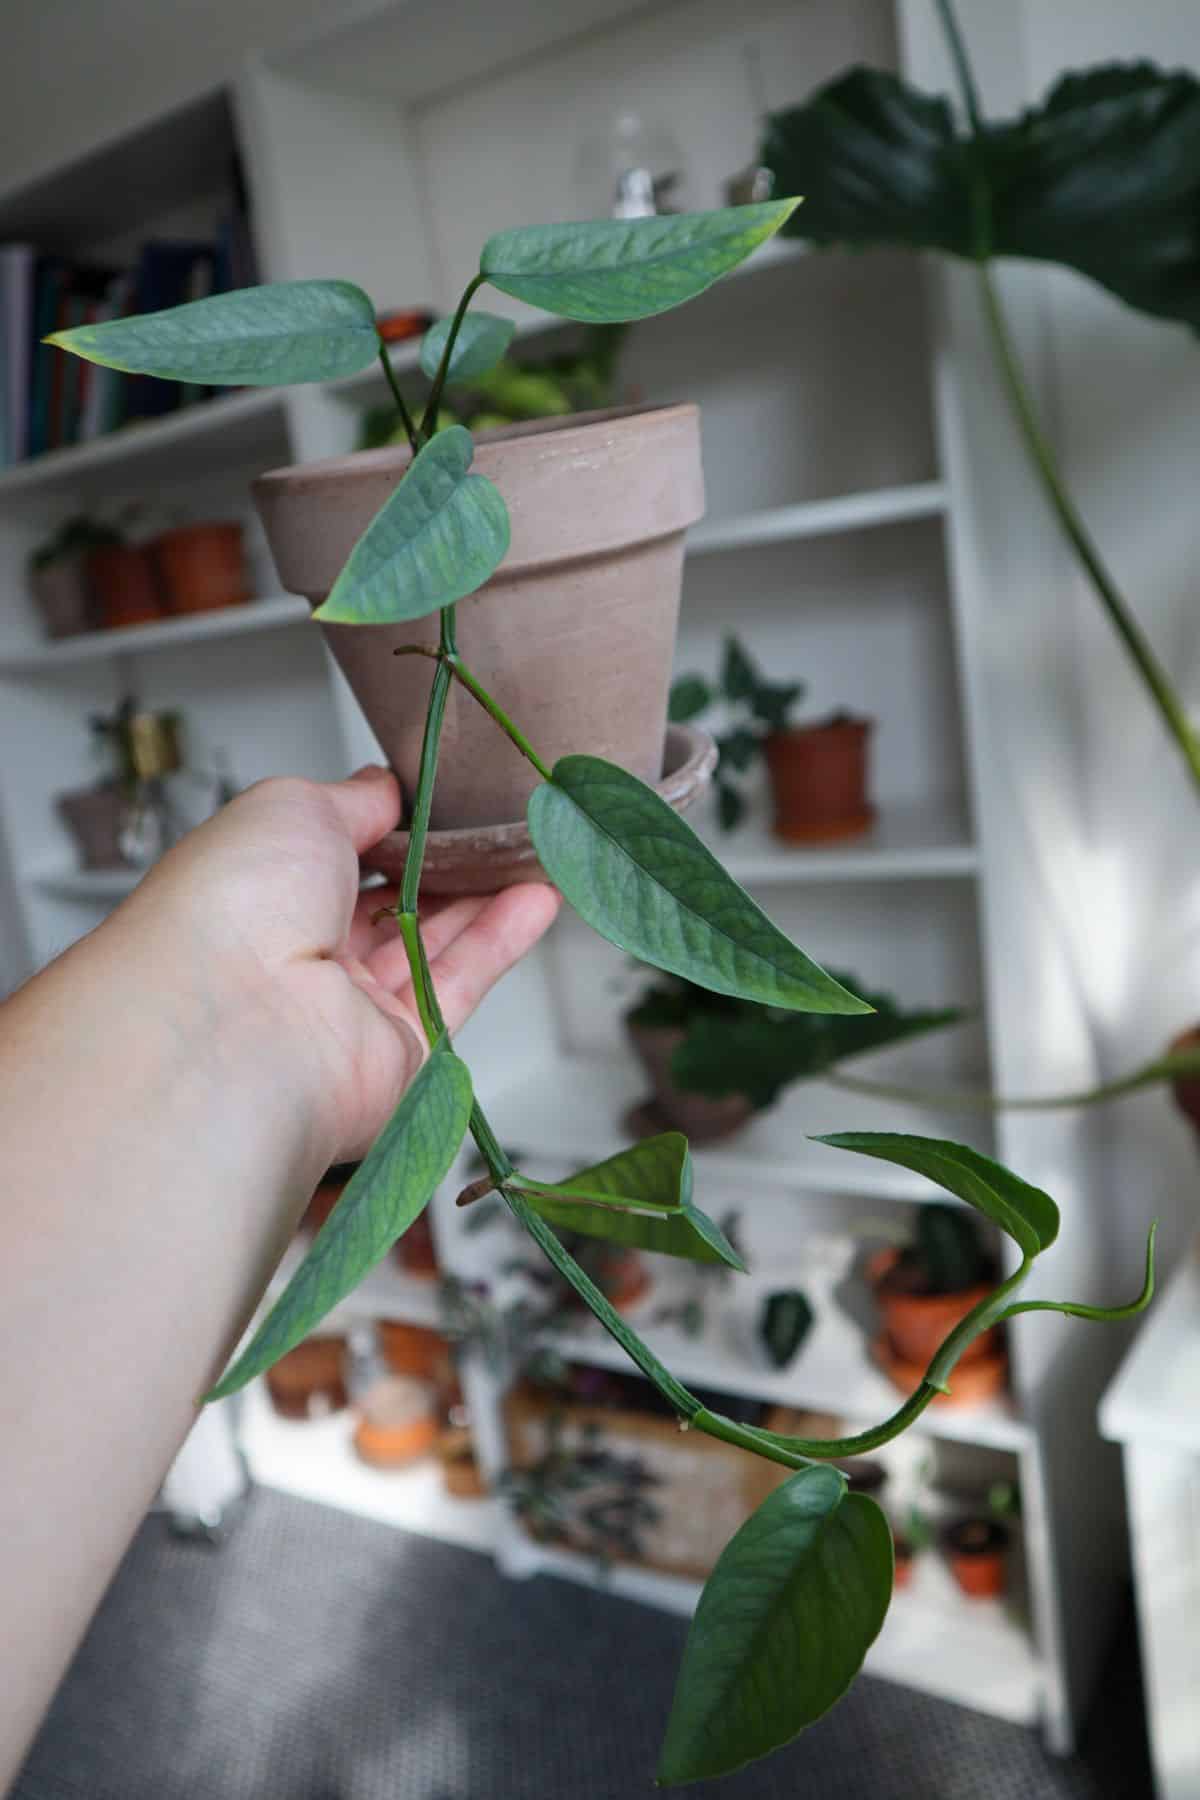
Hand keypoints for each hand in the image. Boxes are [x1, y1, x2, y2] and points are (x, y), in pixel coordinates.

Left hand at [125, 765, 559, 1164]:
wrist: (237, 1023)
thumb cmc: (234, 906)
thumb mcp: (293, 808)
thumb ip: (352, 798)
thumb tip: (384, 787)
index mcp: (256, 895)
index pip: (331, 857)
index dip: (383, 826)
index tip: (435, 794)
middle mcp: (297, 956)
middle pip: (387, 904)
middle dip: (442, 863)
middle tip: (495, 822)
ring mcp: (348, 1008)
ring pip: (430, 944)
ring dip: (483, 897)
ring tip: (531, 850)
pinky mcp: (400, 1052)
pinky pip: (458, 987)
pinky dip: (500, 940)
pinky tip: (537, 897)